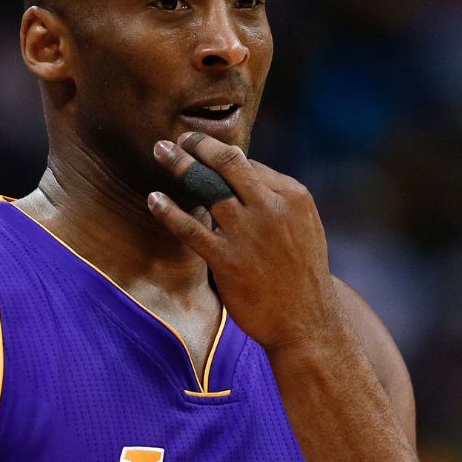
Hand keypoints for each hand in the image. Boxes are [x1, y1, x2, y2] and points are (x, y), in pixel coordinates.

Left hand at [147, 132, 341, 354]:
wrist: (307, 323)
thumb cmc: (302, 277)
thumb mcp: (304, 229)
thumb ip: (276, 204)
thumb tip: (244, 181)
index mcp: (293, 196)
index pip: (251, 165)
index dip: (223, 156)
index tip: (203, 149)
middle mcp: (271, 208)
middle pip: (229, 163)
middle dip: (200, 145)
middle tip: (177, 138)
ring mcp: (248, 232)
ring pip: (208, 187)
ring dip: (181, 166)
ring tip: (159, 151)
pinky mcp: (228, 260)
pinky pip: (190, 228)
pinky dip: (168, 210)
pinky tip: (154, 198)